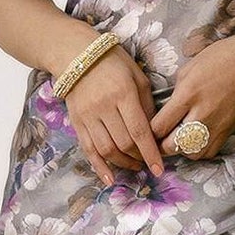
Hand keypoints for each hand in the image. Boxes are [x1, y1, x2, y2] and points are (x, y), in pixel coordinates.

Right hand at [64, 45, 168, 187]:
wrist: (75, 54)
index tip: (159, 169)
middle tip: (148, 162)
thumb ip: (147, 104)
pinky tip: (109, 179)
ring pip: (107, 150)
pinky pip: (88, 149)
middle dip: (139, 158)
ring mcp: (88, 116)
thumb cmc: (113, 62)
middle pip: (124, 143)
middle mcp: (104, 107)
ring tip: (134, 166)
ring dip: (123, 163)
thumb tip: (155, 132)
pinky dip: (99, 167)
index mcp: (123, 94)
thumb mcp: (137, 76)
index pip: (139, 131)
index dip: (150, 153)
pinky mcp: (77, 122)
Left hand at [147, 28, 234, 160]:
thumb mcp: (189, 68)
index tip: (147, 130)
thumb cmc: (222, 57)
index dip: (149, 132)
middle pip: (172, 146)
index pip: (160, 126)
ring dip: (180, 150)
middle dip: (161, 146)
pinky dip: (199, 150)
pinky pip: (209, 152)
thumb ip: (175, 93)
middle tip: (158, 141)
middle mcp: (201, 113)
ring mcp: (217, 125)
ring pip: (191, 153)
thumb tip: (167, 110)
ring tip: (177, 141)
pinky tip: (195, 140)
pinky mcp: (229, 131)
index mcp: (188, 94)